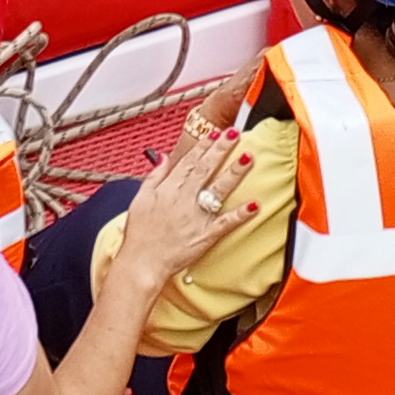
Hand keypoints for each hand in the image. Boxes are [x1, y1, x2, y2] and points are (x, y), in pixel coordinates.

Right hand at [107, 123, 253, 297]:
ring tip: (248, 157)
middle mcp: (184, 199)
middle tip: (235, 133)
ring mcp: (197, 217)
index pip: (189, 161)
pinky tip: (254, 204)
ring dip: (234, 173)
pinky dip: (241, 214)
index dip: (204, 145)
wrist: (142, 262)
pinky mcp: (206, 235)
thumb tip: (164, 157)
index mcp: (168, 189)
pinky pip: (226, 222)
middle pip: (206, 169)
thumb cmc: (140, 233)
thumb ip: (155, 176)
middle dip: (222, 149)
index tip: (216, 132)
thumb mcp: (140, 198)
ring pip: (219, 190)